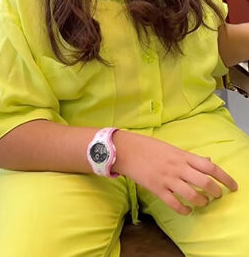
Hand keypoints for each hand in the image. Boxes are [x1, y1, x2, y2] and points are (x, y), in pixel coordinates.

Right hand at [113, 131, 236, 214]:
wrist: (123, 149)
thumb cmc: (146, 147)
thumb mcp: (170, 147)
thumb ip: (189, 156)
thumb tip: (208, 161)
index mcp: (181, 155)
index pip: (210, 166)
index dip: (225, 177)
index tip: (233, 186)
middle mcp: (177, 167)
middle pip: (205, 182)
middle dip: (216, 192)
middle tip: (216, 195)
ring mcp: (167, 178)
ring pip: (192, 194)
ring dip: (201, 201)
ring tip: (201, 202)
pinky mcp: (156, 188)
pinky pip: (174, 203)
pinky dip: (184, 209)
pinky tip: (186, 209)